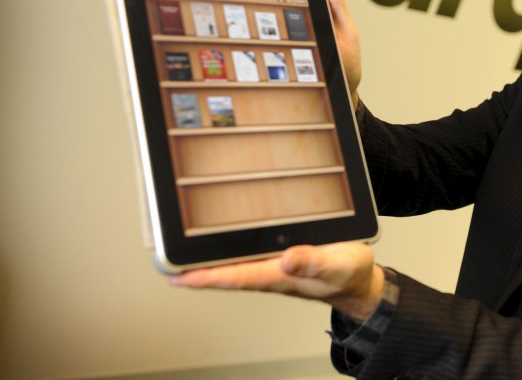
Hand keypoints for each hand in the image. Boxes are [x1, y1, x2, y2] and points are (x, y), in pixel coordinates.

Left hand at [170, 242, 384, 320]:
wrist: (360, 279)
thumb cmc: (349, 274)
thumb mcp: (337, 264)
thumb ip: (313, 262)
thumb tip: (286, 259)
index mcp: (279, 276)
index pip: (233, 277)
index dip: (203, 276)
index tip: (176, 275)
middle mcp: (270, 271)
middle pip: (223, 271)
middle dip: (193, 268)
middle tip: (162, 262)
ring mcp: (272, 266)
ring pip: (231, 263)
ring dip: (206, 259)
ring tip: (177, 251)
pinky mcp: (278, 257)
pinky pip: (245, 254)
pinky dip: (226, 248)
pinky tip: (216, 242)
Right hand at [248, 0, 361, 106]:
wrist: (336, 95)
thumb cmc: (344, 65)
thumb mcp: (346, 35)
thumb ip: (337, 7)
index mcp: (315, 3)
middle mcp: (294, 11)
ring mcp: (280, 27)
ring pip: (262, 0)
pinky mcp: (270, 45)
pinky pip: (255, 28)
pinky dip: (244, 13)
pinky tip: (235, 4)